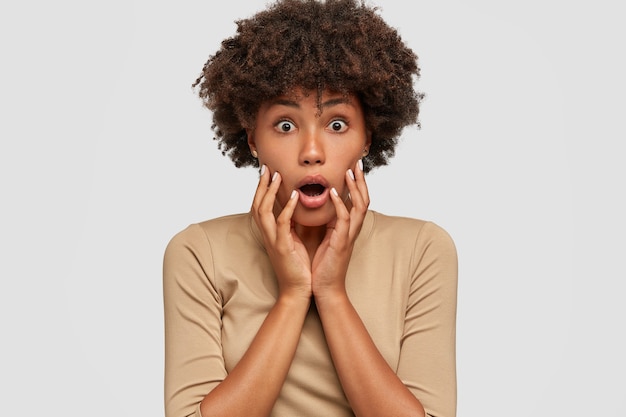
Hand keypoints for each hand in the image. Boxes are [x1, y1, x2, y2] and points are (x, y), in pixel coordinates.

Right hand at [251, 166, 311, 299]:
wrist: (298, 291)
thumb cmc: (299, 267)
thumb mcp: (294, 241)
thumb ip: (293, 224)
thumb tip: (299, 207)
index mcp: (270, 233)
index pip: (261, 206)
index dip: (262, 188)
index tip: (268, 171)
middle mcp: (268, 235)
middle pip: (257, 204)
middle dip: (261, 185)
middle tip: (266, 167)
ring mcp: (273, 241)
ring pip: (264, 211)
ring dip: (270, 192)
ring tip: (277, 176)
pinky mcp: (282, 247)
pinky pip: (282, 224)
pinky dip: (287, 208)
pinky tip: (295, 197)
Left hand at [311, 159, 369, 298]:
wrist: (325, 288)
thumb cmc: (323, 265)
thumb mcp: (324, 238)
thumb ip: (325, 222)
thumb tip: (317, 205)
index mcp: (347, 227)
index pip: (357, 200)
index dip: (357, 183)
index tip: (352, 166)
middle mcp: (352, 229)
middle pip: (364, 198)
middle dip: (361, 180)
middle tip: (358, 162)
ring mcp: (349, 235)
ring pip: (359, 206)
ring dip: (355, 187)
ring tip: (350, 171)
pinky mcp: (341, 242)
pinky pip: (344, 219)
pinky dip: (340, 204)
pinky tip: (333, 192)